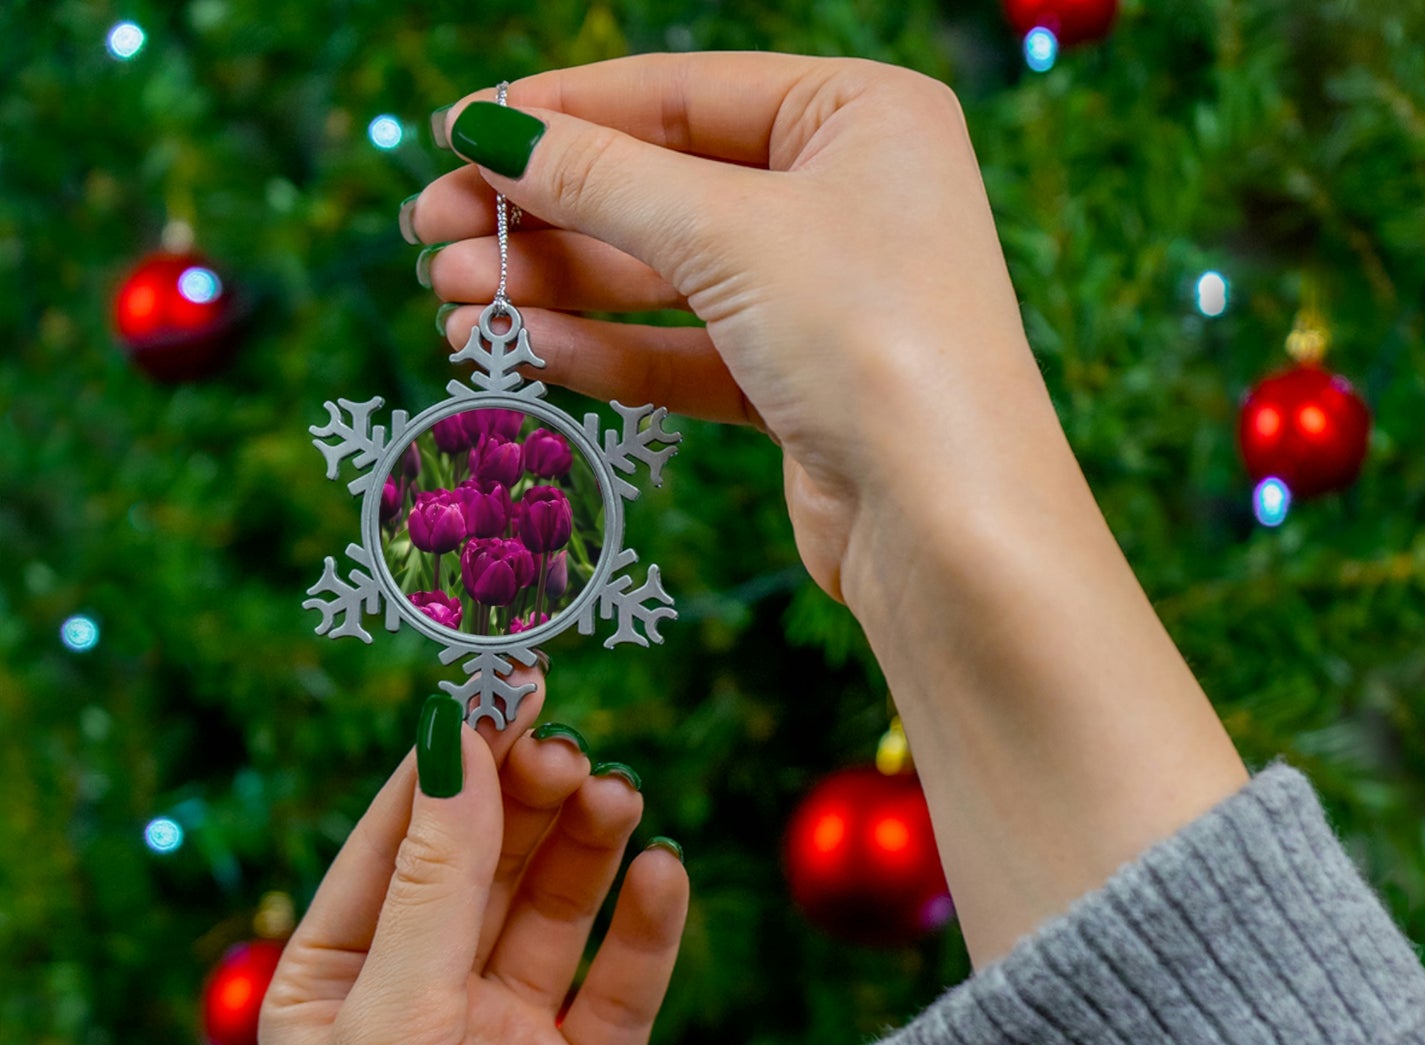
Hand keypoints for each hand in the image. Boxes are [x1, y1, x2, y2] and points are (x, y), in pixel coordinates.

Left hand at [259, 677, 687, 1044]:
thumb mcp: (394, 1019)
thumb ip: (437, 879)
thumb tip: (455, 737)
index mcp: (339, 979)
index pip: (400, 836)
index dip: (453, 758)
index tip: (505, 682)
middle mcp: (424, 999)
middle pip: (486, 862)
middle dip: (527, 800)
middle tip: (572, 752)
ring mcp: (508, 1039)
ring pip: (557, 910)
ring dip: (588, 849)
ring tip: (619, 797)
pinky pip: (621, 983)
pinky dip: (646, 928)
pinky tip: (664, 876)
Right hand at [411, 53, 1064, 605]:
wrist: (948, 525)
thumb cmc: (872, 340)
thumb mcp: (728, 233)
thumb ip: (602, 179)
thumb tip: (490, 130)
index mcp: (859, 116)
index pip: (679, 93)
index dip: (560, 113)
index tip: (455, 133)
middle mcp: (845, 198)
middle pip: (661, 188)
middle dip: (543, 215)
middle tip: (431, 236)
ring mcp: (822, 297)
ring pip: (664, 279)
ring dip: (557, 290)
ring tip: (453, 304)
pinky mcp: (798, 387)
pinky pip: (685, 353)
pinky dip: (607, 352)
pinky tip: (526, 352)